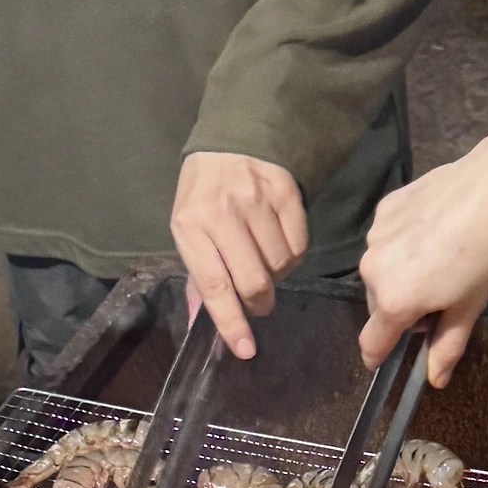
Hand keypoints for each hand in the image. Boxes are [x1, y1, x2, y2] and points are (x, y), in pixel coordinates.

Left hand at [171, 152, 308, 357]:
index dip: (231, 322)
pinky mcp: (285, 191)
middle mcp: (223, 212)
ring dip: (277, 274)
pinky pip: (299, 244)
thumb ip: (198, 276)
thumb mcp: (188, 230)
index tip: (245, 348)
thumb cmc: (203, 194)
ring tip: (264, 260)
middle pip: (254, 281)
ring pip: (281, 265)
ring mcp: (256, 199)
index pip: (214, 285)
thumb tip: (201, 322)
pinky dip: (292, 254)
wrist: (231, 139)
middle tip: (258, 300)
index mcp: (191, 226)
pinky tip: (278, 242)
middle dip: (260, 302)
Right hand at [359, 134, 487, 386]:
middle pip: (379, 305)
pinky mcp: (384, 209)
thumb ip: (447, 346)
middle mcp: (373, 270)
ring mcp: (375, 236)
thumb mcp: (470, 306)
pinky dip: (403, 244)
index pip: (371, 343)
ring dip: (401, 275)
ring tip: (440, 258)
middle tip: (440, 297)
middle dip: (402, 309)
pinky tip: (434, 231)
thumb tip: (435, 380)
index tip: (382, 360)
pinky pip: (387, 239)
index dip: (377, 356)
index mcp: (394, 302)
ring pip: (382, 270)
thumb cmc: (487, 253)